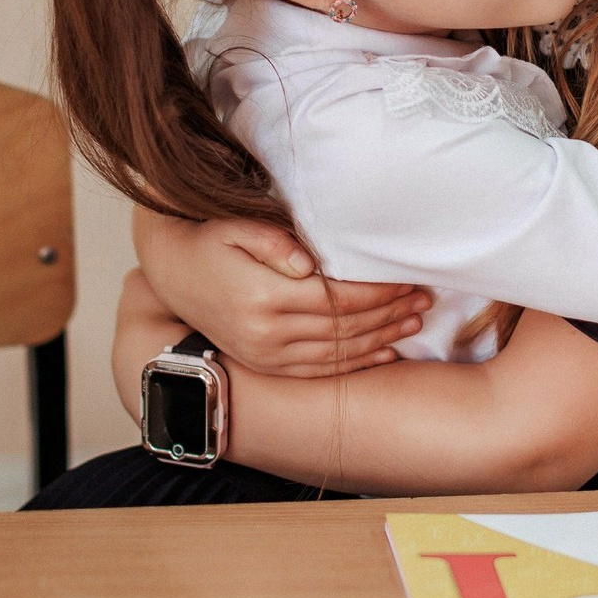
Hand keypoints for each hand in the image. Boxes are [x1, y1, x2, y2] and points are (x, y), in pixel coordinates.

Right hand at [132, 206, 431, 375]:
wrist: (173, 270)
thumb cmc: (211, 239)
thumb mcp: (236, 227)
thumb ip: (274, 242)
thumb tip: (308, 263)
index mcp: (264, 297)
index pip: (338, 298)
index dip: (378, 292)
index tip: (408, 280)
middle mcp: (266, 334)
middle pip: (344, 328)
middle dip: (389, 314)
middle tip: (424, 300)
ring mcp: (265, 355)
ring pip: (336, 353)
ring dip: (380, 340)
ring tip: (414, 323)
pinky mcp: (266, 364)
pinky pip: (318, 370)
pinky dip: (354, 364)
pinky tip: (382, 354)